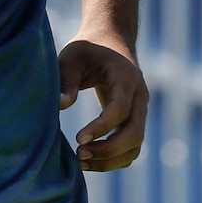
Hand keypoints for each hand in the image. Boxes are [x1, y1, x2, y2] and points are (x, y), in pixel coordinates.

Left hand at [57, 38, 148, 171]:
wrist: (112, 40)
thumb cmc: (88, 48)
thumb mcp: (72, 57)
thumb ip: (66, 80)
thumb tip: (61, 106)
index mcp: (125, 77)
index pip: (120, 109)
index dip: (101, 128)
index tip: (78, 139)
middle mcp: (139, 96)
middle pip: (134, 133)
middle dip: (109, 150)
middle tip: (79, 154)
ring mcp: (141, 110)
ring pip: (135, 145)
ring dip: (111, 159)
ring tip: (81, 162)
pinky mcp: (135, 120)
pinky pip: (132, 148)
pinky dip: (115, 159)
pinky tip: (90, 161)